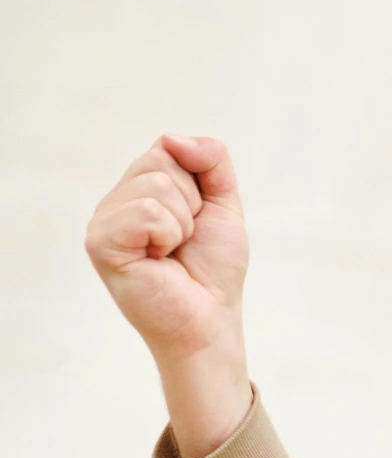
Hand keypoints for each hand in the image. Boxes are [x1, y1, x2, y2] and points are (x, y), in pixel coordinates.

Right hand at [85, 134, 252, 457]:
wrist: (211, 320)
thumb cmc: (212, 270)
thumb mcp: (223, 204)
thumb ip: (212, 159)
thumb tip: (174, 137)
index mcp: (138, 189)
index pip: (168, 148)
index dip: (197, 185)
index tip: (196, 222)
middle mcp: (116, 201)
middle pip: (161, 162)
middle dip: (191, 204)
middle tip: (183, 243)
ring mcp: (104, 220)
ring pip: (155, 186)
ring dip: (182, 224)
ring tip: (171, 254)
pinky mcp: (101, 242)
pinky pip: (147, 211)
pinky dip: (168, 235)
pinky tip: (159, 261)